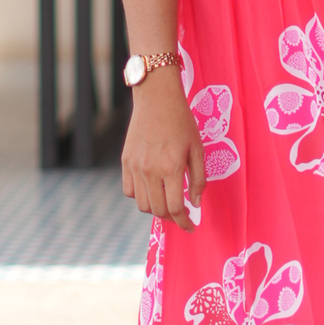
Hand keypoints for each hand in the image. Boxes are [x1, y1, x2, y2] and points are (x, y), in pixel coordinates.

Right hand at [121, 71, 204, 231]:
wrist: (156, 98)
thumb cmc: (182, 121)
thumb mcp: (197, 148)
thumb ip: (198, 178)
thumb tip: (196, 204)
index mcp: (171, 167)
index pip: (175, 208)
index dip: (184, 222)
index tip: (191, 226)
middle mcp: (150, 170)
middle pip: (157, 210)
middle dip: (171, 218)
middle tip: (181, 214)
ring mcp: (134, 167)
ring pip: (142, 204)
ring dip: (156, 209)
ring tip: (167, 203)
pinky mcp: (125, 161)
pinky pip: (129, 190)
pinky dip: (140, 196)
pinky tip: (152, 190)